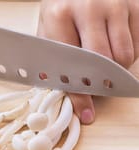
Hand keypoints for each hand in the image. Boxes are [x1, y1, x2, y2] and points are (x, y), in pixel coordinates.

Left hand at [38, 0, 138, 123]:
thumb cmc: (62, 9)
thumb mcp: (48, 30)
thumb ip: (50, 61)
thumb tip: (61, 97)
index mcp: (60, 15)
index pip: (72, 63)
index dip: (80, 92)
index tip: (86, 110)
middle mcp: (89, 7)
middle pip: (104, 61)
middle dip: (101, 80)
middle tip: (95, 84)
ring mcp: (116, 3)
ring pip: (125, 55)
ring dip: (116, 68)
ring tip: (103, 62)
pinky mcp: (135, 5)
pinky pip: (138, 44)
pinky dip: (130, 53)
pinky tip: (115, 45)